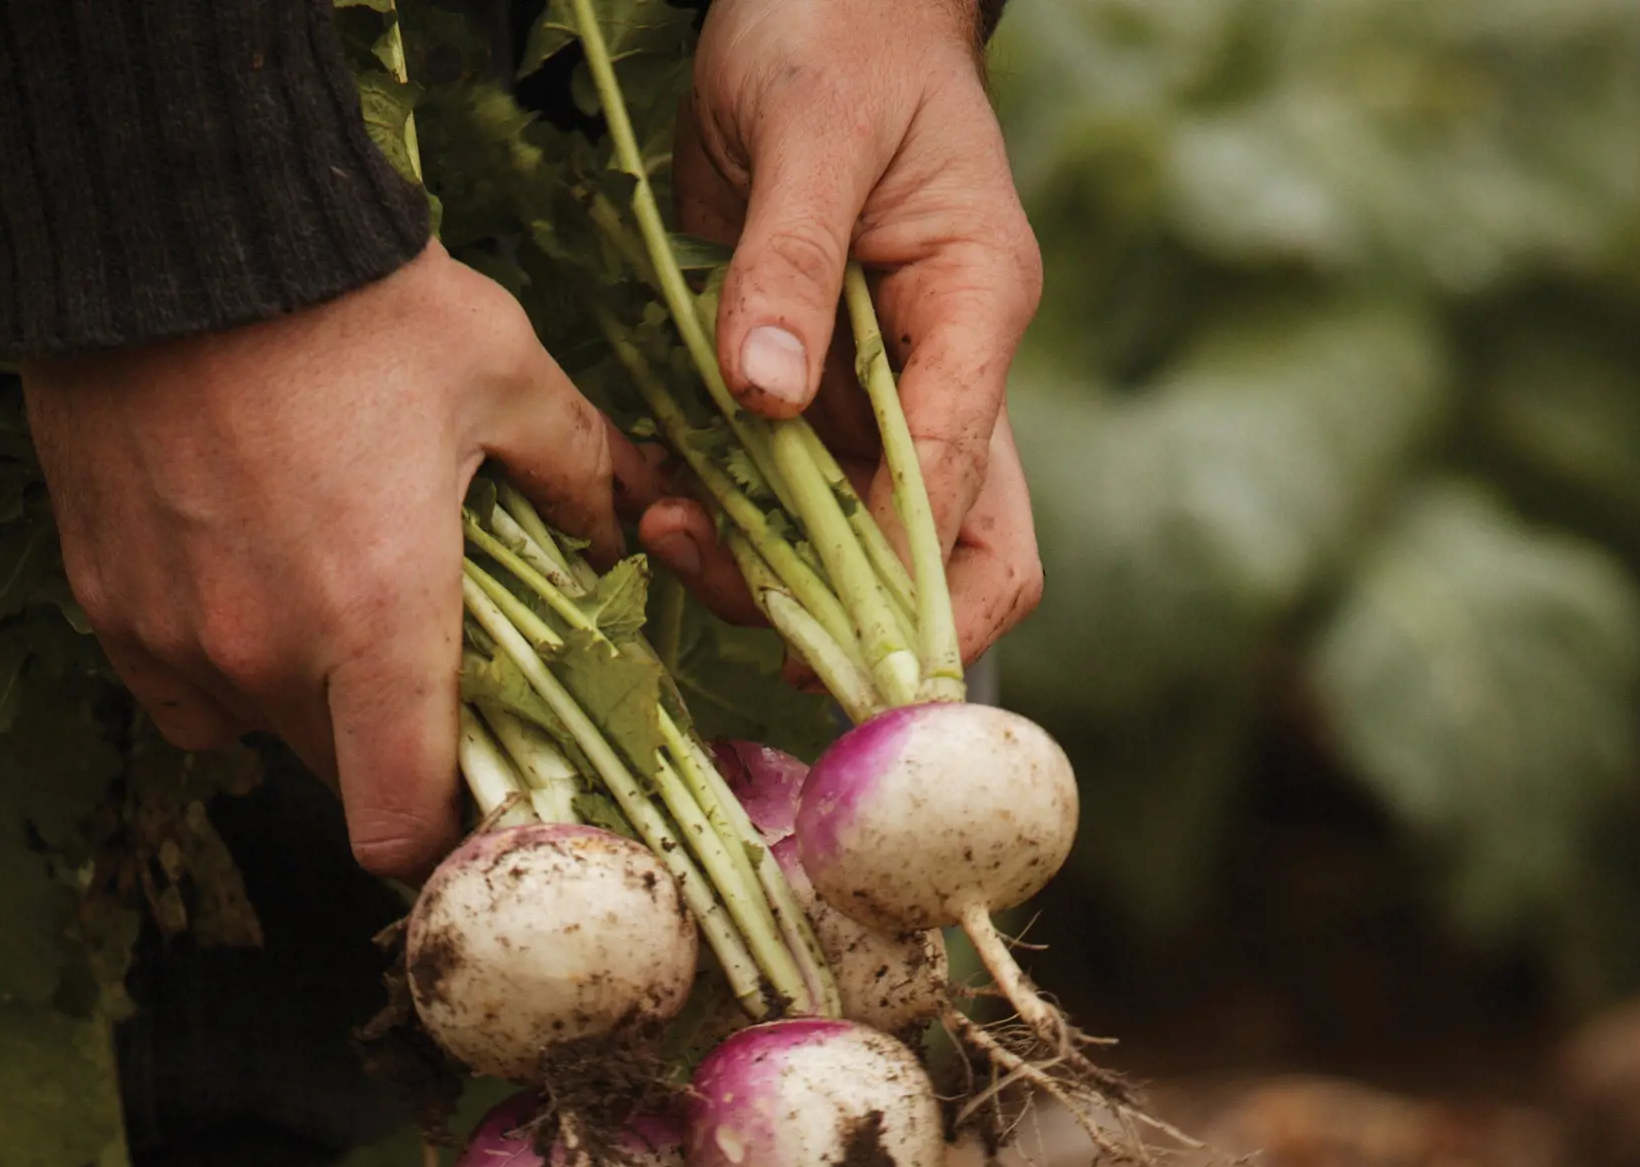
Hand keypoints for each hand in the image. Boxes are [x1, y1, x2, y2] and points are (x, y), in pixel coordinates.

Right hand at [23, 244, 622, 879]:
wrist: (170, 213)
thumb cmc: (348, 294)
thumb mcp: (500, 369)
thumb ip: (579, 471)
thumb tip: (628, 533)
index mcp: (377, 623)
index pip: (399, 828)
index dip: (439, 837)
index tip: (465, 798)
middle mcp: (265, 656)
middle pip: (338, 779)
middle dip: (383, 743)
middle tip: (410, 659)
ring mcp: (175, 638)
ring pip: (256, 731)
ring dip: (300, 698)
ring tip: (321, 595)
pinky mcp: (107, 603)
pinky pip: (177, 686)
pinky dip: (215, 664)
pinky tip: (241, 581)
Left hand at [637, 0, 1043, 667]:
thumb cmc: (836, 29)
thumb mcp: (808, 129)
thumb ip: (787, 261)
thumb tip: (765, 394)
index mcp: (973, 312)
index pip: (958, 485)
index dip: (898, 575)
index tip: (819, 628)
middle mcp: (944, 372)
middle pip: (952, 553)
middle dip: (862, 614)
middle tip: (760, 633)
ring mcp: (882, 392)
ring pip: (863, 545)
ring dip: (778, 576)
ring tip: (675, 541)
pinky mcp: (816, 393)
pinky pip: (789, 496)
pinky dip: (735, 525)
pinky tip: (667, 511)